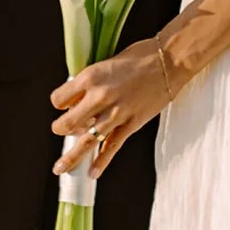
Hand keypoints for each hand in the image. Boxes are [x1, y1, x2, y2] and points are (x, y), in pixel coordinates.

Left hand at [51, 38, 177, 177]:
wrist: (169, 61)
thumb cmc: (140, 56)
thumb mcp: (107, 63)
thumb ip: (92, 82)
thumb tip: (79, 98)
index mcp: (90, 77)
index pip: (59, 99)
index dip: (59, 103)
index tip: (63, 105)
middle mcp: (99, 97)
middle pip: (68, 123)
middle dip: (60, 129)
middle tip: (60, 131)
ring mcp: (116, 113)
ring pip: (86, 141)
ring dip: (71, 157)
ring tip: (60, 168)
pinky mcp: (131, 124)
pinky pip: (111, 147)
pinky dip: (101, 162)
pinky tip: (92, 173)